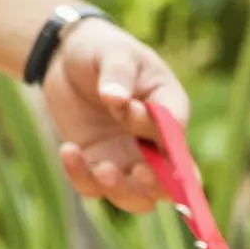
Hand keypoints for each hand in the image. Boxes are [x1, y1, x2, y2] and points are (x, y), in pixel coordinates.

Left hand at [42, 19, 190, 214]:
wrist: (68, 57)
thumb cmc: (104, 50)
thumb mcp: (115, 52)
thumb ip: (119, 73)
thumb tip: (116, 99)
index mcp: (169, 116)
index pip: (181, 149)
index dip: (168, 152)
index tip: (135, 115)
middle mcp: (153, 146)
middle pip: (166, 187)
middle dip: (153, 186)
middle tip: (134, 171)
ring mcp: (125, 160)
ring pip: (134, 198)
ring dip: (119, 191)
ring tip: (99, 166)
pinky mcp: (95, 165)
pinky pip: (92, 188)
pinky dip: (80, 177)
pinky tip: (68, 149)